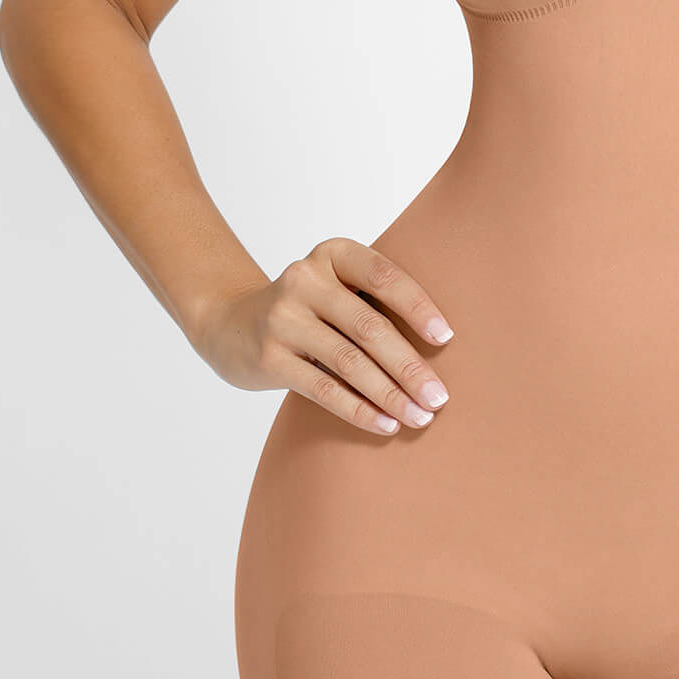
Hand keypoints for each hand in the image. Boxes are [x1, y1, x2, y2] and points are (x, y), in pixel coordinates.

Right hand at [193, 238, 455, 438]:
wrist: (230, 323)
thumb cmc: (310, 309)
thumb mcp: (338, 287)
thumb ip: (377, 302)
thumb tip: (443, 349)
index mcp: (333, 254)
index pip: (384, 276)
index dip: (418, 307)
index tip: (448, 339)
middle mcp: (304, 279)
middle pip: (369, 326)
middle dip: (410, 366)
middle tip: (440, 397)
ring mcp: (282, 318)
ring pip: (348, 362)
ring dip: (390, 394)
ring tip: (420, 416)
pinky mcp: (268, 357)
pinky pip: (322, 388)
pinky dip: (359, 409)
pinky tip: (385, 424)